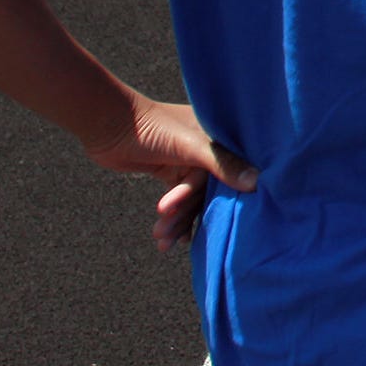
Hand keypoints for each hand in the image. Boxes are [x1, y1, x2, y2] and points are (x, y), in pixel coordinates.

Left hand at [82, 92, 257, 252]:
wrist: (108, 125)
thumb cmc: (152, 129)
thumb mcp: (190, 147)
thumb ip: (223, 165)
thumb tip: (257, 184)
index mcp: (219, 135)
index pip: (232, 171)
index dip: (226, 196)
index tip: (220, 221)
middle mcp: (207, 148)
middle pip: (208, 190)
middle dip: (187, 214)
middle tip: (168, 234)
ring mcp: (188, 160)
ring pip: (190, 198)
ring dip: (176, 220)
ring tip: (161, 239)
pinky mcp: (169, 170)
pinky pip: (177, 199)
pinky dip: (173, 217)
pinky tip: (167, 239)